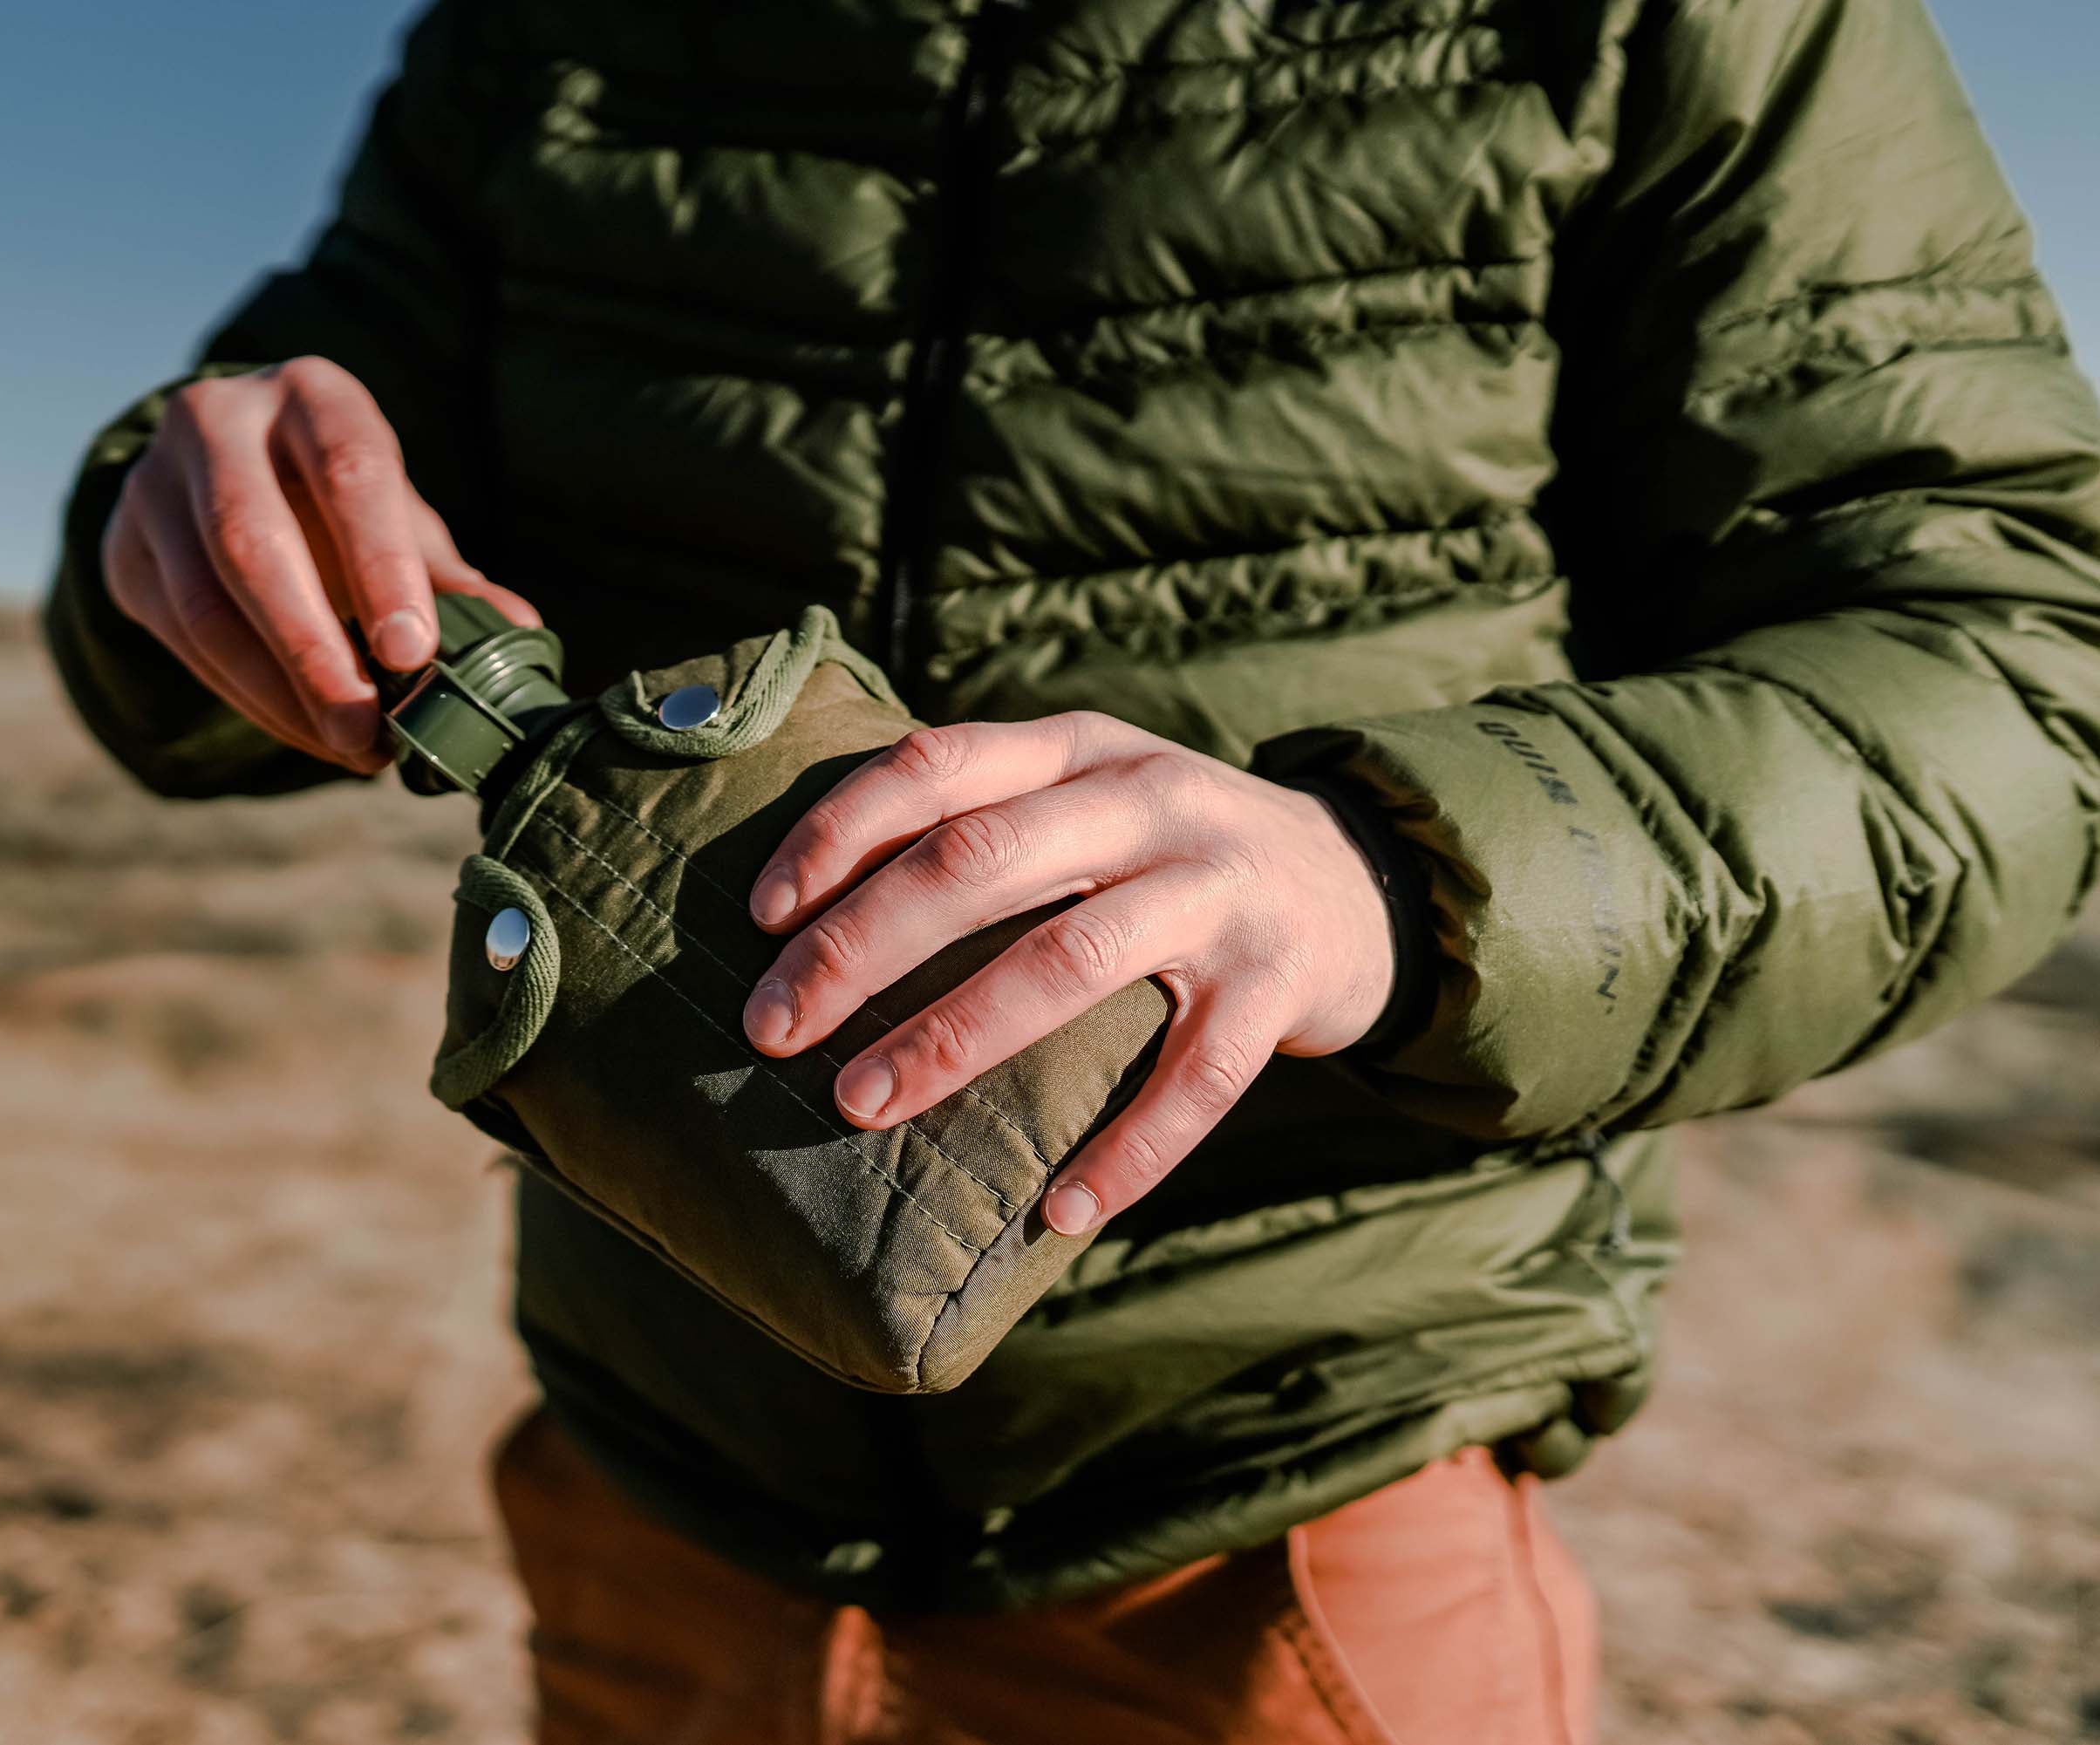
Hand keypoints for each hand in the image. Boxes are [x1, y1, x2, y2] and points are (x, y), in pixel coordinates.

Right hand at [100, 356, 537, 773]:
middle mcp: (217, 420)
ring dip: (279, 693)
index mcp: (310, 395)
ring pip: (205, 603)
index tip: (414, 654)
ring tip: (347, 747)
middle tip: (367, 732)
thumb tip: (517, 634)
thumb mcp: (396, 515)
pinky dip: (248, 698)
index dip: (382, 567)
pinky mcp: (122, 545)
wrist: (226, 469)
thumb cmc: (339, 498)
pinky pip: (181, 639)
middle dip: (315, 652)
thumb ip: (446, 574)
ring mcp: (155, 482)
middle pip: (252, 542)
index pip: (348, 473)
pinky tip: (303, 731)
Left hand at [740, 713, 1396, 1234]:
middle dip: (860, 945)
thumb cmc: (1165, 852)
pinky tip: (1057, 1214)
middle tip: (771, 1029)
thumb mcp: (1083, 794)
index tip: (760, 918)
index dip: (836, 835)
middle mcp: (1149, 802)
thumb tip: (804, 915)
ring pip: (1070, 959)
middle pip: (981, 861)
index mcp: (1079, 748)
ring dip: (954, 1036)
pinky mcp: (1278, 986)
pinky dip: (1127, 1151)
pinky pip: (1195, 1080)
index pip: (935, 767)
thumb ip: (978, 820)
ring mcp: (1219, 893)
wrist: (1358, 880)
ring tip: (860, 1103)